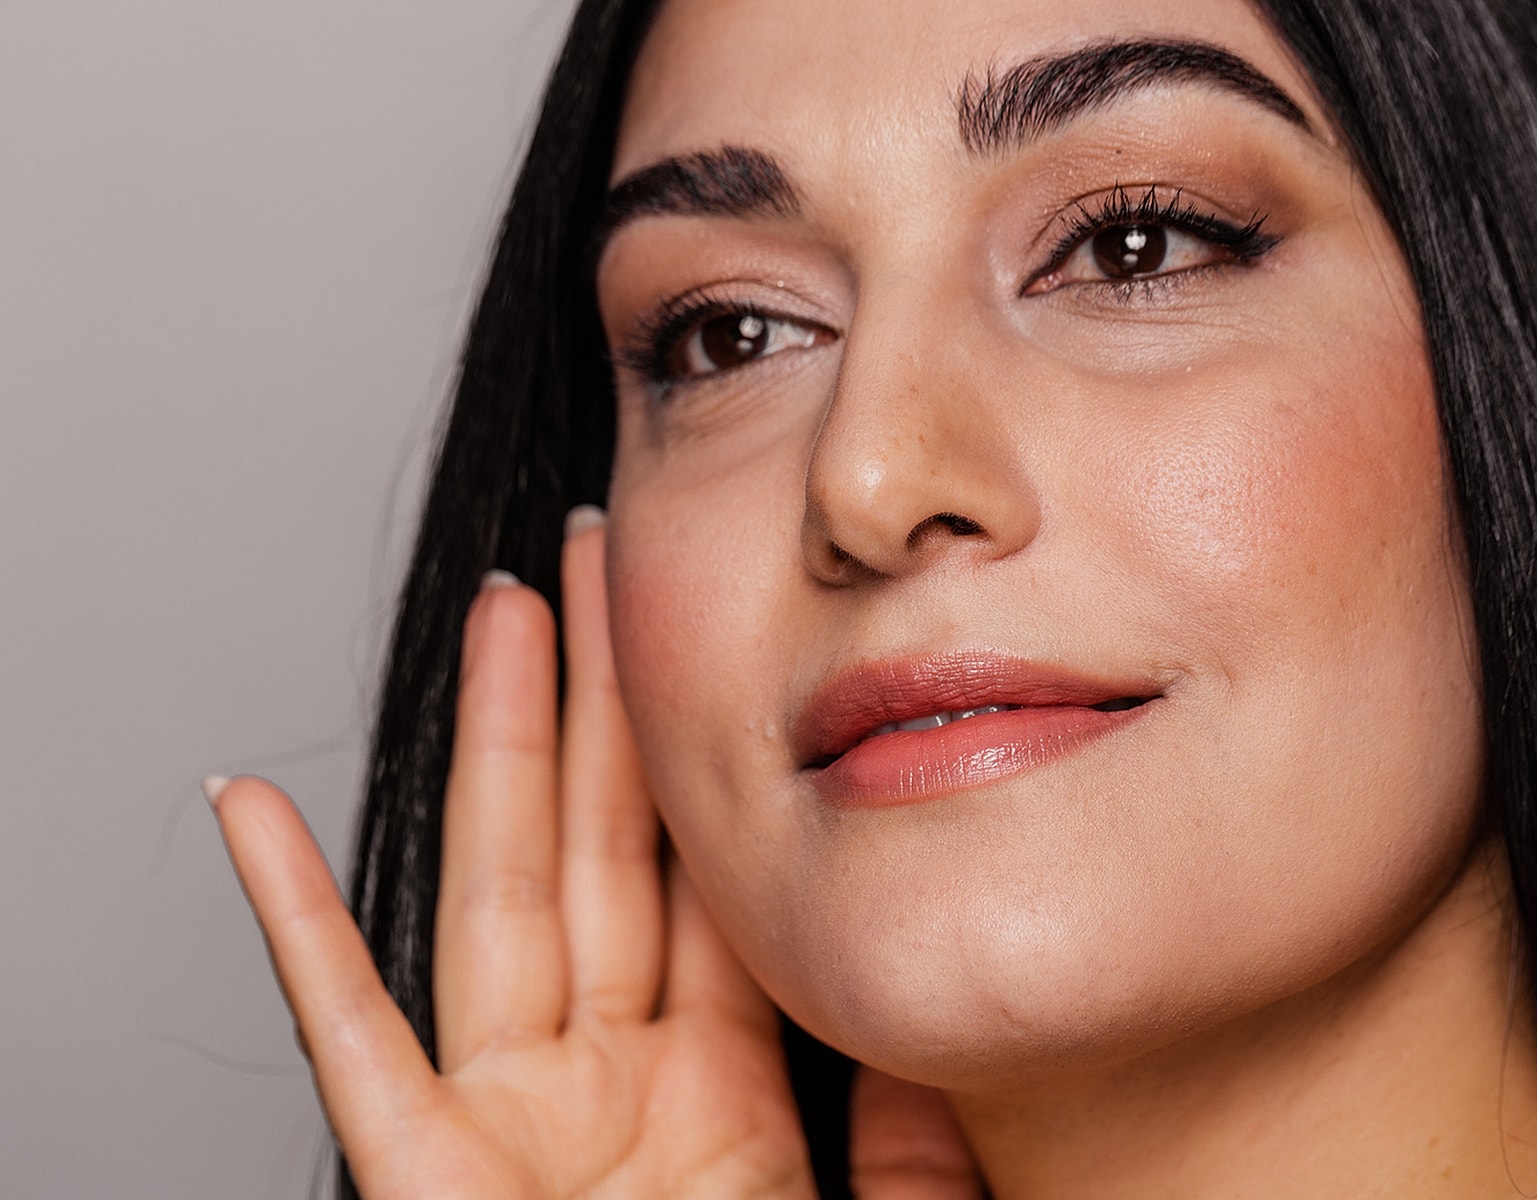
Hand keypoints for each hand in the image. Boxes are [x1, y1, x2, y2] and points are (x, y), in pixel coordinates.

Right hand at [210, 512, 979, 1198]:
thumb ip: (909, 1147)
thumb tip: (939, 1035)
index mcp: (716, 1096)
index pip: (706, 886)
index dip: (704, 761)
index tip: (709, 644)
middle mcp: (609, 1089)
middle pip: (604, 856)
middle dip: (603, 709)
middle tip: (604, 566)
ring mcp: (513, 1127)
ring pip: (497, 901)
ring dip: (496, 755)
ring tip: (504, 618)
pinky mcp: (432, 1185)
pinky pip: (354, 1040)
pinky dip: (294, 927)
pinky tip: (247, 815)